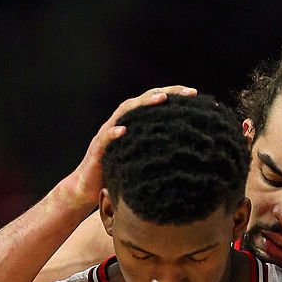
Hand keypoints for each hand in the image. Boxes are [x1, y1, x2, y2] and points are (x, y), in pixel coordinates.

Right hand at [63, 86, 196, 206]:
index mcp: (132, 125)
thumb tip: (186, 155)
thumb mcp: (141, 160)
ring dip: (142, 104)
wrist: (86, 189)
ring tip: (160, 99)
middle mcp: (120, 124)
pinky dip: (113, 133)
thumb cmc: (117, 174)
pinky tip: (124, 131)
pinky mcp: (97, 150)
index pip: (153, 105)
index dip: (173, 97)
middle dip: (165, 93)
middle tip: (187, 92)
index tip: (195, 95)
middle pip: (142, 101)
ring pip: (125, 113)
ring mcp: (107, 134)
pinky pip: (105, 138)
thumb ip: (156, 151)